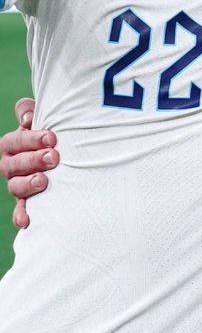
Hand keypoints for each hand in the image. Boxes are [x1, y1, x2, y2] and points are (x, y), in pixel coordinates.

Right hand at [0, 98, 56, 229]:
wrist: (61, 152)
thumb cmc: (49, 131)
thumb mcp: (40, 116)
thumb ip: (28, 110)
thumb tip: (26, 119)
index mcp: (11, 144)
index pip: (14, 141)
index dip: (30, 139)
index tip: (52, 137)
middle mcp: (10, 165)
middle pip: (14, 164)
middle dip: (34, 160)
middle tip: (54, 157)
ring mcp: (17, 184)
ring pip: (15, 187)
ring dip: (28, 184)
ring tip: (44, 181)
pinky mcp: (26, 201)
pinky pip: (19, 210)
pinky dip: (21, 215)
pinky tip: (26, 221)